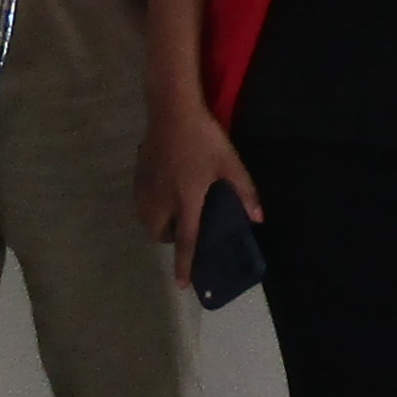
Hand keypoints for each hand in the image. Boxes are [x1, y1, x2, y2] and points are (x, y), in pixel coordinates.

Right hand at [138, 98, 261, 253]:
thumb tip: (258, 218)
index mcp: (187, 201)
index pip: (186, 241)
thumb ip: (245, 192)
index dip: (185, 265)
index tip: (182, 285)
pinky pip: (141, 203)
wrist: (171, 111)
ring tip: (173, 213)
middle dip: (170, 239)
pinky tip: (162, 192)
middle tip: (184, 228)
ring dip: (158, 224)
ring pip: (147, 220)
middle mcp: (163, 201)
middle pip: (160, 234)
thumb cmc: (204, 139)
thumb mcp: (231, 164)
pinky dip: (150, 207)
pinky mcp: (138, 175)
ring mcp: (147, 188)